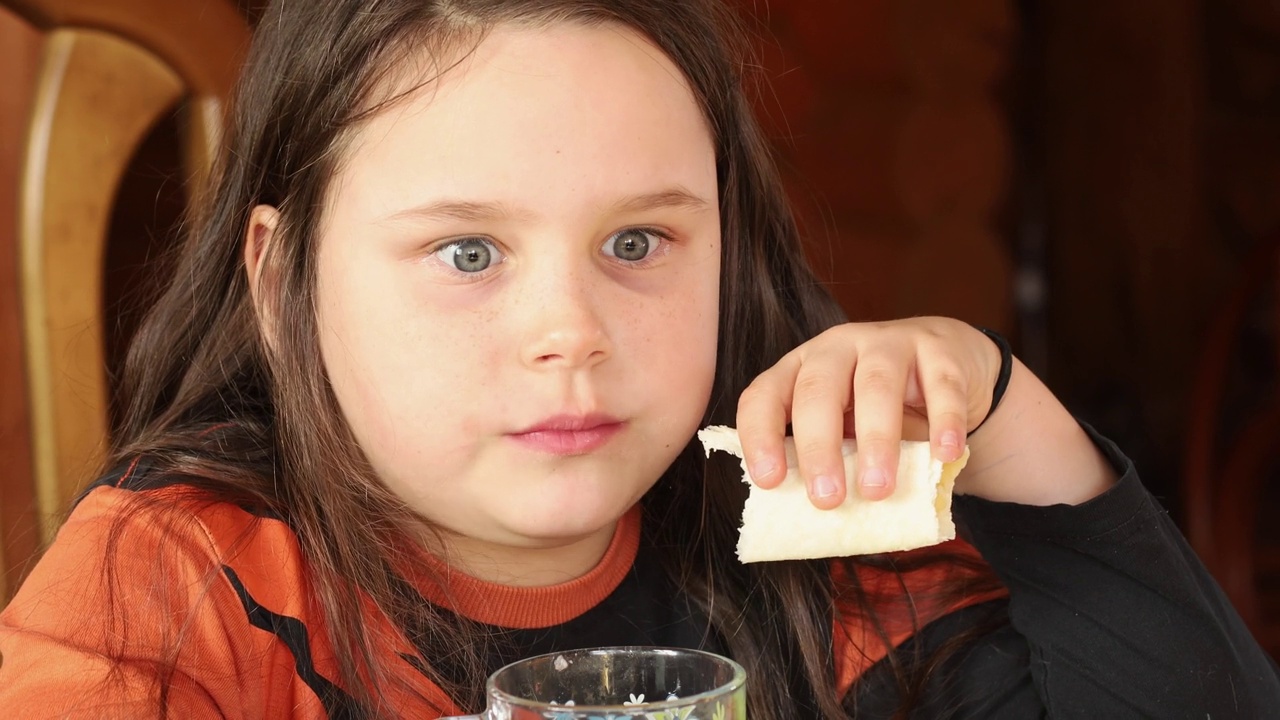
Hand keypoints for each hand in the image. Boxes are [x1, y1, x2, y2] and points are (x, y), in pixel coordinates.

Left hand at [735, 317, 1001, 508]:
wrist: (946, 366)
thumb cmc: (877, 407)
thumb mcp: (844, 427)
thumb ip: (828, 459)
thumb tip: (811, 523)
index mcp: (800, 369)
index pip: (765, 395)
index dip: (761, 436)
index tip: (769, 481)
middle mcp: (837, 348)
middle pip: (818, 390)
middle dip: (818, 447)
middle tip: (827, 499)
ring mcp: (889, 343)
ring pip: (877, 385)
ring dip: (876, 440)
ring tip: (878, 490)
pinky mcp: (940, 351)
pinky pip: (942, 385)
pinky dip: (944, 422)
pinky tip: (944, 455)